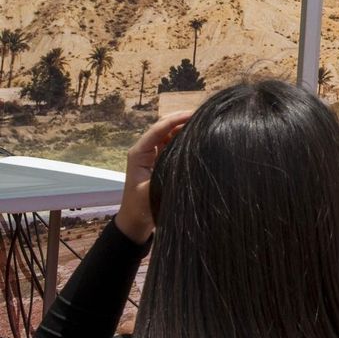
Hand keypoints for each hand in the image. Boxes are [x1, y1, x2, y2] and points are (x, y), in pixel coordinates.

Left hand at [115, 111, 191, 244]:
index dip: (176, 119)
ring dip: (184, 127)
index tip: (195, 114)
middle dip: (181, 119)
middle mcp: (145, 150)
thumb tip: (188, 155)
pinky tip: (197, 137)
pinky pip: (172, 143)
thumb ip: (167, 170)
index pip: (158, 129)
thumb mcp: (153, 189)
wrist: (135, 223)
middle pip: (163, 126)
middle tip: (203, 116)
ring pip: (169, 133)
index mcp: (139, 153)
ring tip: (203, 123)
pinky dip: (184, 137)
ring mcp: (152, 154)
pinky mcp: (160, 160)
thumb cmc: (141, 208)